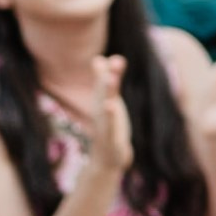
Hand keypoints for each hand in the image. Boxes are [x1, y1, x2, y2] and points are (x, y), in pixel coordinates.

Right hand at [81, 55, 134, 179]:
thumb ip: (104, 80)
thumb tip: (98, 58)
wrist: (106, 158)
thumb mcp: (108, 101)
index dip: (108, 70)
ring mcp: (105, 125)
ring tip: (112, 78)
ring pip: (107, 107)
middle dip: (109, 76)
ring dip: (109, 93)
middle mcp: (101, 111)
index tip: (112, 57)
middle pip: (104, 92)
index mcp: (101, 101)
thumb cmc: (108, 126)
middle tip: (118, 60)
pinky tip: (110, 107)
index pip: (103, 82)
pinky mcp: (112, 139)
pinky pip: (111, 128)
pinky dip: (110, 118)